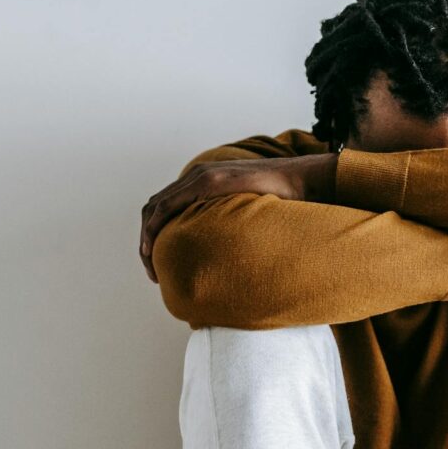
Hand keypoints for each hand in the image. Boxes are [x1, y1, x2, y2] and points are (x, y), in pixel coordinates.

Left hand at [139, 153, 337, 282]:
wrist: (301, 181)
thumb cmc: (283, 202)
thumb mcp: (249, 216)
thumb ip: (233, 227)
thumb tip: (231, 258)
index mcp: (204, 182)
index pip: (166, 207)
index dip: (155, 235)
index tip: (158, 263)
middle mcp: (197, 176)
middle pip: (154, 208)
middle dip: (145, 241)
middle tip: (152, 272)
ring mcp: (201, 177)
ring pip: (155, 209)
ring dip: (146, 239)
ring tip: (151, 268)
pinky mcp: (208, 182)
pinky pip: (168, 206)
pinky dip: (154, 228)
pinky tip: (153, 249)